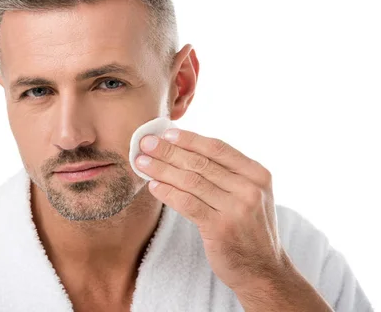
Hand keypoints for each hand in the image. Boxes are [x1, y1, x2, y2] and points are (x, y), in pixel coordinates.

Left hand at [135, 129, 290, 292]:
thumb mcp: (249, 196)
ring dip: (162, 169)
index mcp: (257, 174)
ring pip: (191, 181)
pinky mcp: (220, 228)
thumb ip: (226, 174)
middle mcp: (249, 188)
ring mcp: (236, 209)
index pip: (217, 148)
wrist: (263, 272)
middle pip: (200, 162)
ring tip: (142, 162)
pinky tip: (153, 186)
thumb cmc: (248, 229)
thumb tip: (184, 150)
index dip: (189, 139)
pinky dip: (167, 193)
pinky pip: (187, 203)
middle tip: (145, 143)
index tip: (166, 133)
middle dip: (169, 151)